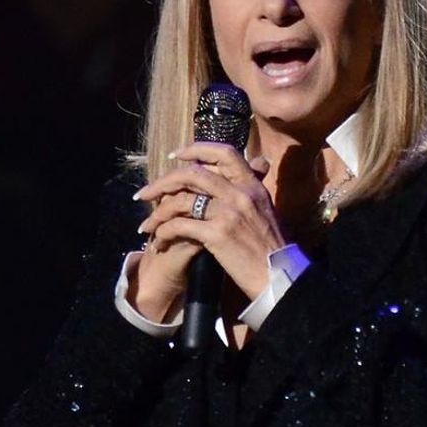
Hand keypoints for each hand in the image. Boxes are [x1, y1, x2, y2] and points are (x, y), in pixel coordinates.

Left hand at [133, 143, 283, 313]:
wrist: (280, 276)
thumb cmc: (272, 248)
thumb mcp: (266, 210)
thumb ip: (252, 190)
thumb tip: (255, 166)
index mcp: (252, 186)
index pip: (224, 153)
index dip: (196, 149)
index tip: (177, 155)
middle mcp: (240, 194)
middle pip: (192, 174)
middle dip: (163, 182)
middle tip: (147, 193)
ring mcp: (229, 212)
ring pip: (181, 200)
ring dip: (157, 212)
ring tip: (146, 225)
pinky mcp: (218, 234)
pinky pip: (180, 226)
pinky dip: (164, 232)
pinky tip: (159, 242)